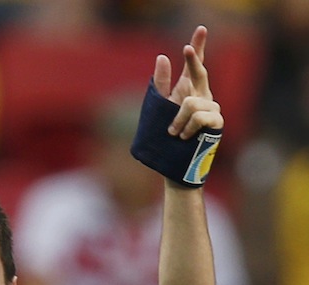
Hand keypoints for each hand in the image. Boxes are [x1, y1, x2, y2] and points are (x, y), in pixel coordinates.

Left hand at [153, 25, 222, 139]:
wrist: (174, 162)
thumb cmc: (167, 135)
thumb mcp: (159, 107)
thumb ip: (161, 83)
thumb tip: (162, 56)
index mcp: (189, 90)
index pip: (195, 65)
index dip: (199, 47)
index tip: (200, 29)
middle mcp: (203, 96)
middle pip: (200, 73)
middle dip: (193, 61)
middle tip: (186, 48)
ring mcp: (212, 108)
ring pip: (191, 103)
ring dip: (178, 120)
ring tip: (174, 133)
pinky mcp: (216, 122)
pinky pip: (199, 117)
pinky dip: (187, 127)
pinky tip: (184, 136)